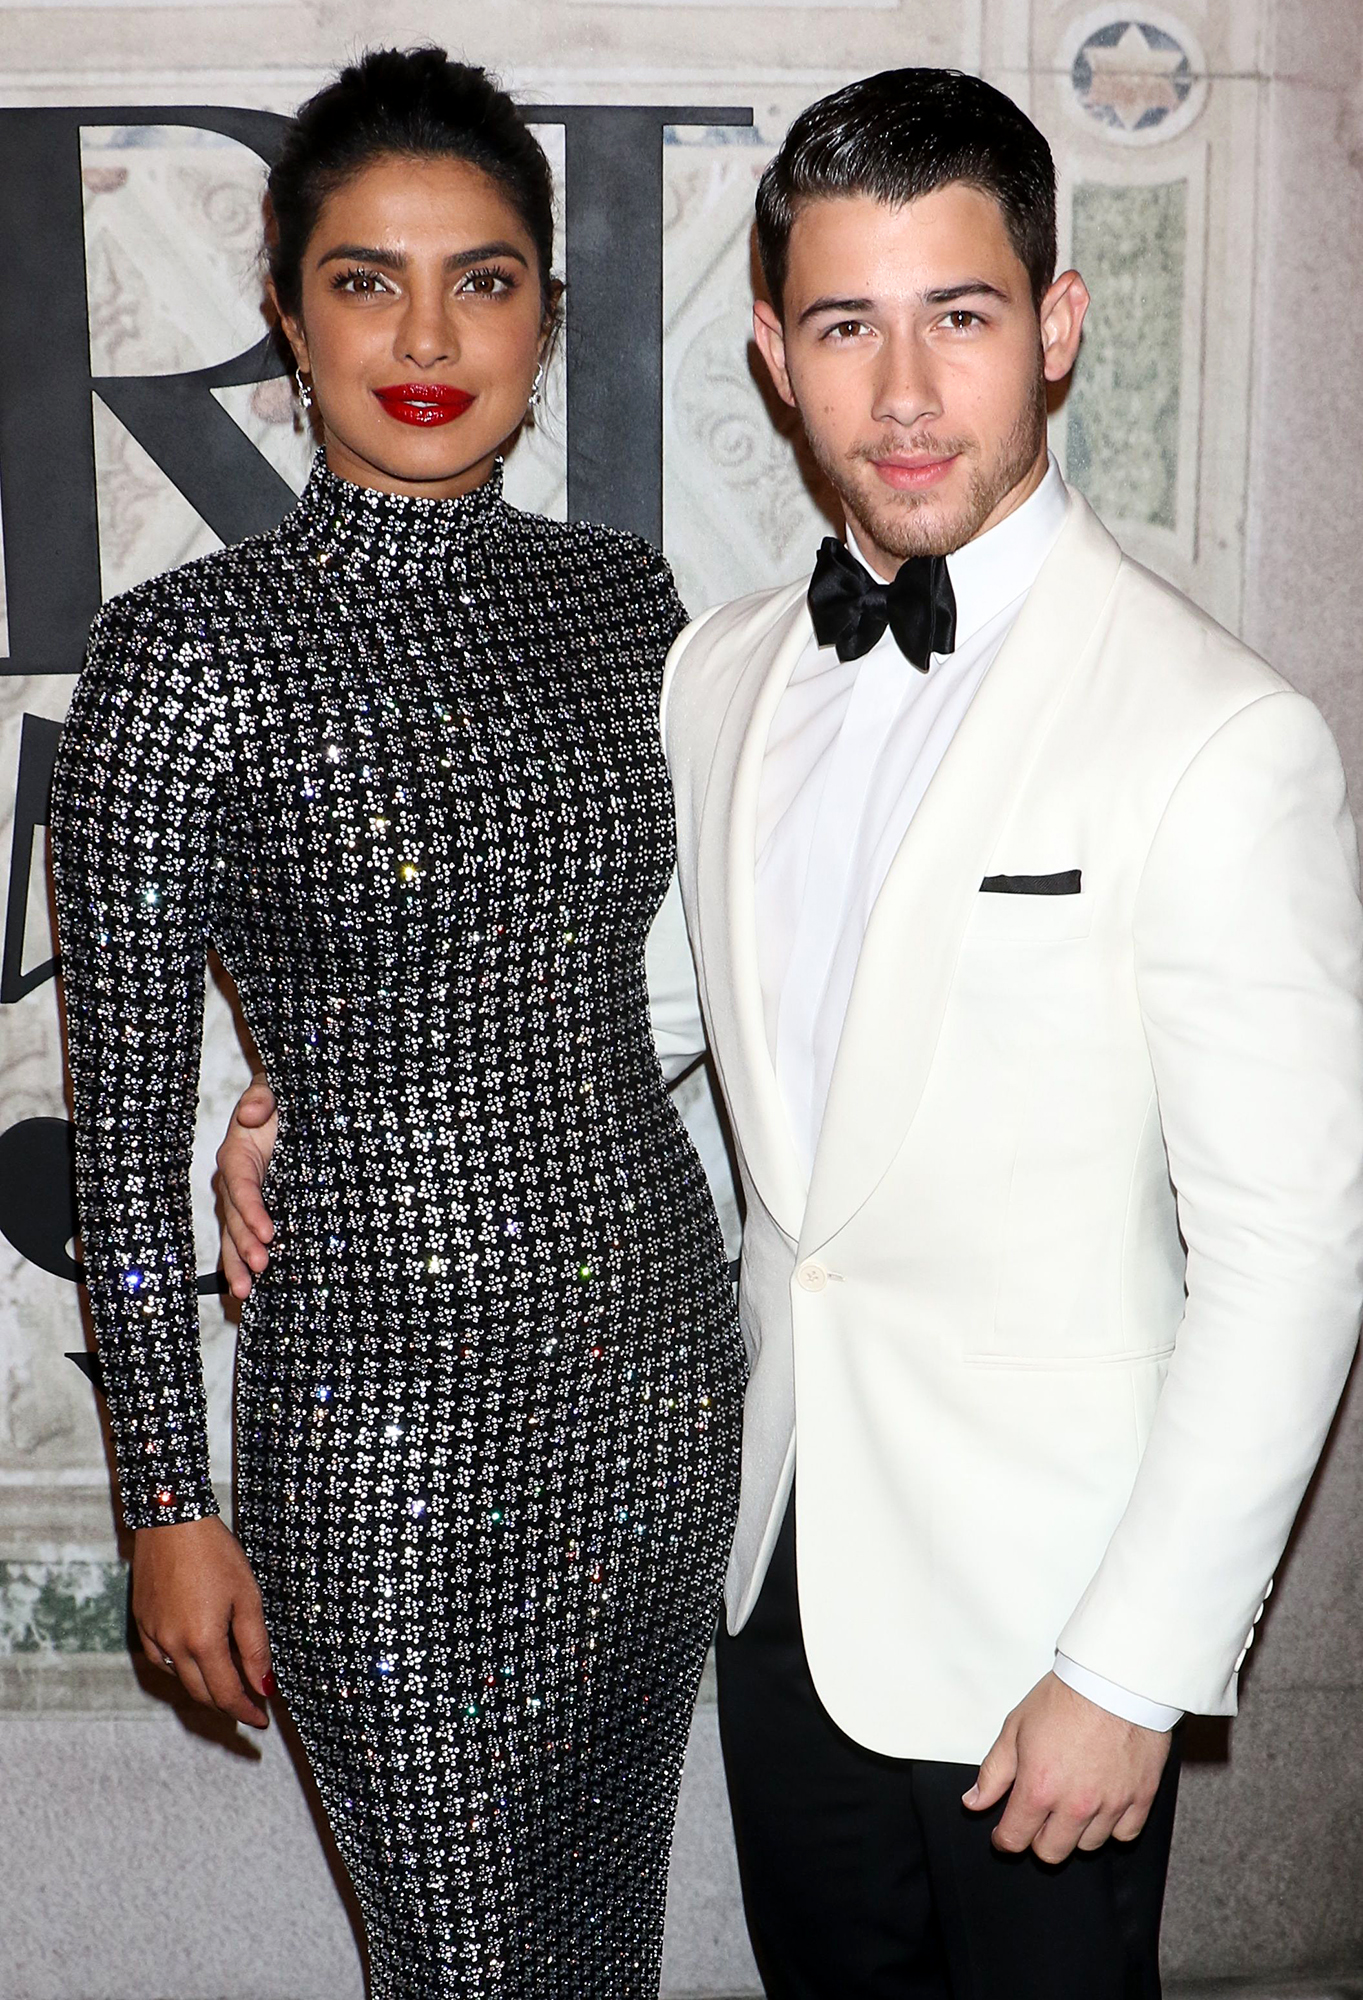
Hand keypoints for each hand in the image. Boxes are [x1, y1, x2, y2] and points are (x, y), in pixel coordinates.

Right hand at [132, 1516, 272, 1727]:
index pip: (227, 1693)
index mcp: (203, 1641)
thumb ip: (255, 1645)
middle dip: (227, 1707)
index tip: (262, 1721)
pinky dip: (182, 1670)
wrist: (172, 1520)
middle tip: (249, 1709)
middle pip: (202, 1694)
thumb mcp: (247, 1597)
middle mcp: (173, 1646)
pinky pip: (162, 1661)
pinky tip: (197, 1661)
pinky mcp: (142, 1623)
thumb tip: (265, 1685)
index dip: (246, 1711)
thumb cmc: (215, 1553)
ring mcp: (154, 1636)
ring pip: (181, 1680)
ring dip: (205, 1690)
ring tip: (228, 1686)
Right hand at [216, 1072, 277, 1298]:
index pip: (240, 1185)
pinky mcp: (258, 1210)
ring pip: (234, 1233)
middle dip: (243, 1245)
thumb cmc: (283, 1097)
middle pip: (233, 1216)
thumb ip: (264, 1097)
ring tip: (246, 1291)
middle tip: (259, 1269)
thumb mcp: (275, 1088)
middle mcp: (235, 1180)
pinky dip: (245, 1260)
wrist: (293, 1104)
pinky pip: (247, 1236)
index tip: (269, 1232)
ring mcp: (244, 1198)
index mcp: (237, 1152)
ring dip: (238, 1262)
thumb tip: (251, 1112)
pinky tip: (254, 1287)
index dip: (251, 1210)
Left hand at [964, 1671, 1171, 1862]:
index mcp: (1039, 1788)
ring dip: (1076, 1831)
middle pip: (1051, 1853)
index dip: (1005, 1838)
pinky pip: (1124, 1834)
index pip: (1015, 1840)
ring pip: (1088, 1846)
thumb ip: (994, 1773)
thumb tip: (974, 1803)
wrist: (1114, 1680)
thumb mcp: (1015, 1728)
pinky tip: (1103, 1805)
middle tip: (1039, 1816)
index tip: (1006, 1832)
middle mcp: (1075, 1805)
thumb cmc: (1065, 1697)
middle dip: (1038, 1839)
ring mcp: (1110, 1805)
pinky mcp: (1140, 1798)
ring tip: (1072, 1802)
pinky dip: (1112, 1826)